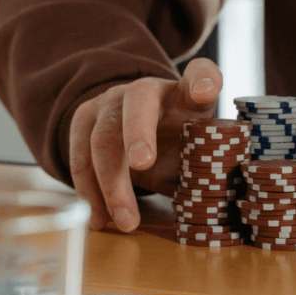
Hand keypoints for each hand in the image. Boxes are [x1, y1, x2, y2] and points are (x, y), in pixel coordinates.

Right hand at [69, 58, 221, 231]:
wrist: (140, 137)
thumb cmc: (179, 144)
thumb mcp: (199, 151)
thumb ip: (207, 166)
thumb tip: (216, 199)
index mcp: (187, 95)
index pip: (202, 73)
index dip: (204, 80)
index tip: (205, 91)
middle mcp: (149, 90)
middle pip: (140, 99)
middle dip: (138, 131)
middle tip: (142, 164)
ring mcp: (113, 101)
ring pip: (104, 134)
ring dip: (111, 181)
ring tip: (125, 221)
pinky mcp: (86, 119)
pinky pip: (79, 153)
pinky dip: (87, 189)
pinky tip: (98, 218)